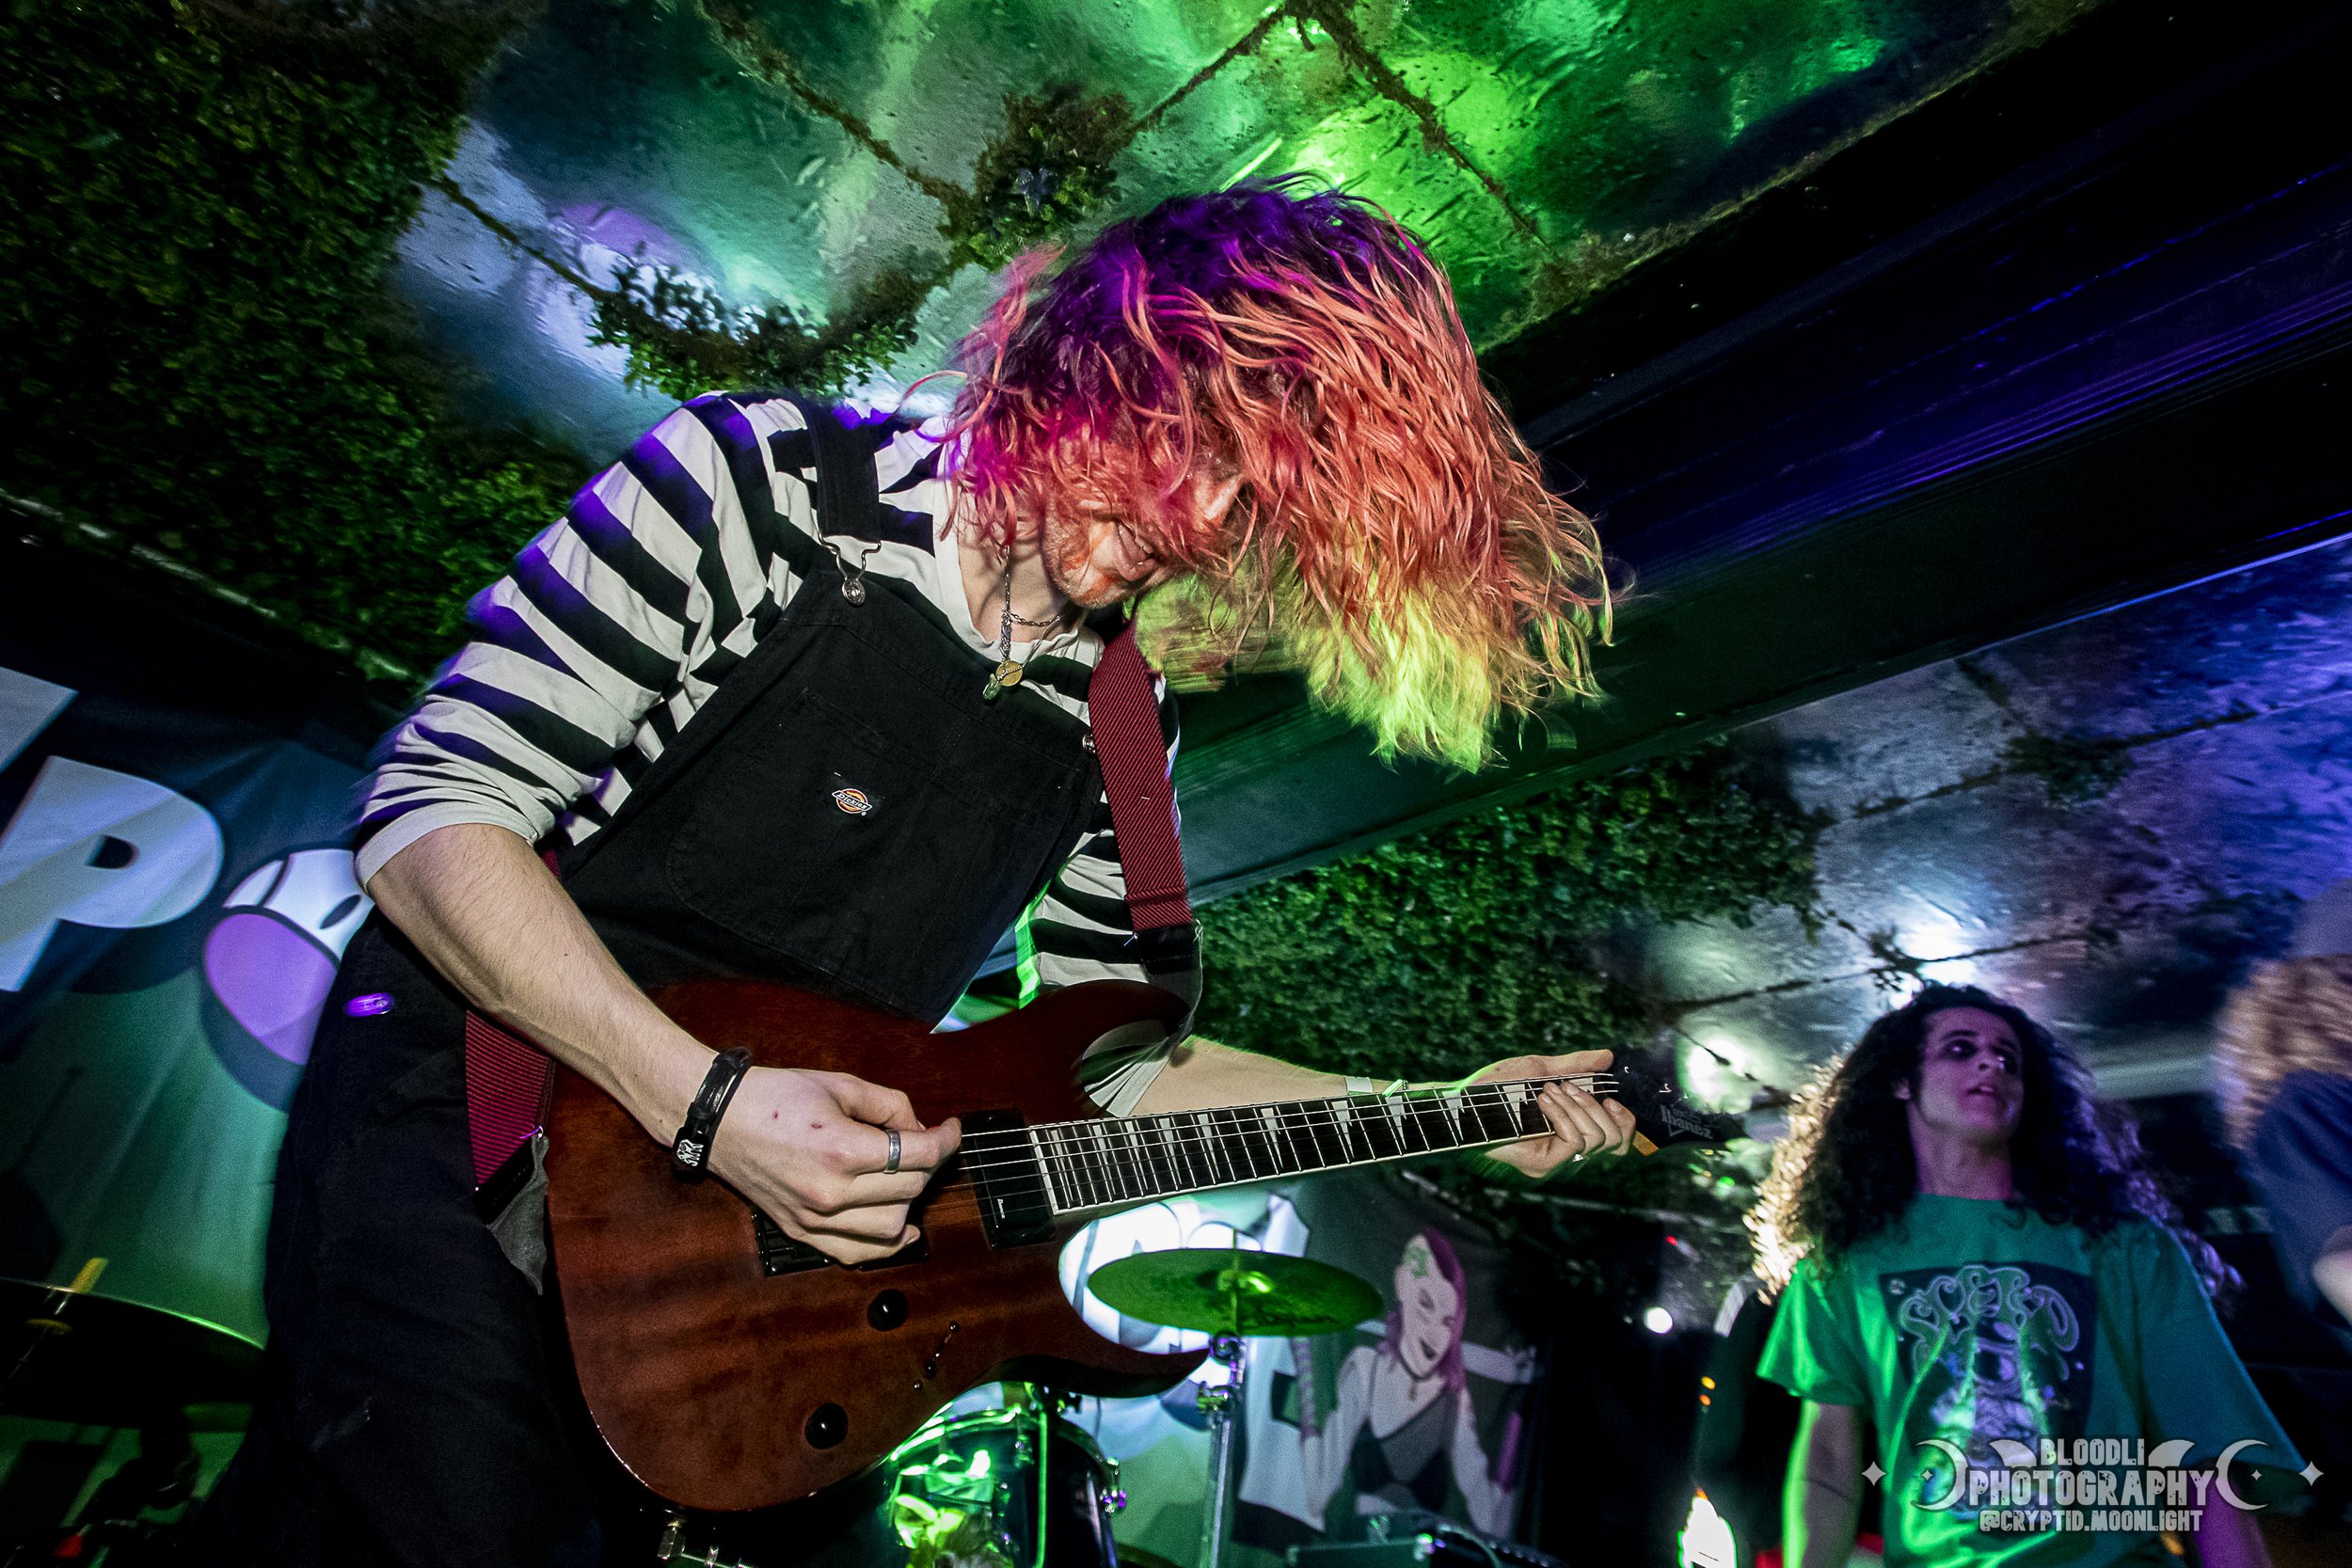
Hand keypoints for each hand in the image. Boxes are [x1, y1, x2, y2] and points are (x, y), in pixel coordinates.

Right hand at [702, 1067, 959, 1264]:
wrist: (720, 1120)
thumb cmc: (775, 1097)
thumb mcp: (840, 1084)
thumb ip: (890, 1105)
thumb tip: (921, 1128)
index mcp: (842, 1149)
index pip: (919, 1155)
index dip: (947, 1140)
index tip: (952, 1130)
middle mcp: (831, 1192)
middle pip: (911, 1188)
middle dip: (928, 1163)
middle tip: (923, 1143)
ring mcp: (815, 1218)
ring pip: (892, 1227)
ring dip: (909, 1200)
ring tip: (904, 1176)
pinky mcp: (802, 1232)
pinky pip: (857, 1253)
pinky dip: (885, 1245)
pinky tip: (901, 1228)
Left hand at [1470, 1051, 1634, 1176]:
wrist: (1463, 1099)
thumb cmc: (1497, 1086)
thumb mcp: (1541, 1070)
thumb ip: (1576, 1066)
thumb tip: (1608, 1057)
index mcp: (1573, 1133)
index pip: (1619, 1142)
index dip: (1626, 1121)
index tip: (1610, 1097)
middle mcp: (1568, 1153)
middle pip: (1616, 1143)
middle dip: (1597, 1108)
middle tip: (1568, 1088)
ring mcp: (1556, 1161)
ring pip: (1597, 1140)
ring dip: (1578, 1107)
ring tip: (1549, 1091)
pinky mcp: (1543, 1165)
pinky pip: (1574, 1141)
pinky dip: (1564, 1115)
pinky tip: (1543, 1101)